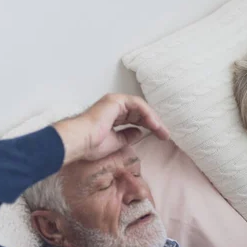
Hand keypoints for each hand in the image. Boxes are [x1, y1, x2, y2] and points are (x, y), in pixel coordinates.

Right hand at [53, 93, 168, 163]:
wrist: (81, 141)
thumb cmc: (92, 145)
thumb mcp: (116, 142)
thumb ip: (127, 136)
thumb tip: (139, 133)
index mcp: (111, 116)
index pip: (134, 119)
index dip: (147, 127)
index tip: (159, 137)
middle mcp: (113, 107)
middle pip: (140, 113)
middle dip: (154, 124)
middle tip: (165, 135)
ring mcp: (114, 102)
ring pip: (141, 108)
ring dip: (153, 120)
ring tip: (163, 132)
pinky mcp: (116, 101)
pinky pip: (138, 105)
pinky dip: (147, 114)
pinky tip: (155, 125)